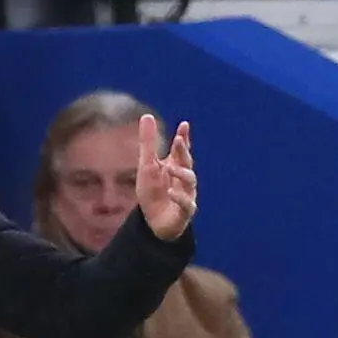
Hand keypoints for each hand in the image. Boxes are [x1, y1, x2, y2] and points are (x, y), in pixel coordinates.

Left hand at [135, 114, 196, 241]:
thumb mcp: (147, 166)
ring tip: (169, 167)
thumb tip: (147, 115)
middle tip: (178, 140)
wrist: (153, 222)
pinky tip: (171, 192)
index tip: (184, 125)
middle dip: (183, 151)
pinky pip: (187, 204)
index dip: (183, 138)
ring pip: (190, 181)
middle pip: (187, 162)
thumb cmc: (152, 192)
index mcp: (175, 166)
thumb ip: (148, 143)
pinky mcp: (184, 212)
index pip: (181, 150)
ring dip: (181, 173)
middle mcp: (183, 178)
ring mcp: (186, 194)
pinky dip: (180, 197)